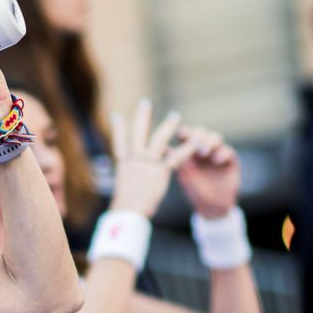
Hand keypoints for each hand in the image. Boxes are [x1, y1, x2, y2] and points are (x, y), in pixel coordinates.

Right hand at [107, 99, 200, 217]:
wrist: (128, 210)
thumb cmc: (123, 208)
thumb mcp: (122, 192)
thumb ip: (127, 185)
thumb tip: (122, 196)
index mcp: (124, 164)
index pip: (119, 142)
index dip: (118, 128)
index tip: (116, 115)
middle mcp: (134, 160)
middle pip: (138, 132)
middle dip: (143, 116)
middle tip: (146, 102)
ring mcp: (147, 163)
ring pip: (159, 139)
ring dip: (168, 126)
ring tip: (176, 115)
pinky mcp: (160, 171)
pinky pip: (176, 157)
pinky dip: (188, 148)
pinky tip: (196, 140)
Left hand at [174, 126, 239, 218]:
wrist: (212, 206)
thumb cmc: (195, 191)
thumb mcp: (185, 176)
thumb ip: (178, 161)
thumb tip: (163, 148)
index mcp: (190, 150)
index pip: (187, 134)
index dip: (184, 132)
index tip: (181, 135)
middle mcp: (204, 148)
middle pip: (202, 132)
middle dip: (198, 136)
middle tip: (193, 145)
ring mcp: (218, 152)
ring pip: (215, 138)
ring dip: (209, 142)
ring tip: (204, 152)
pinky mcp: (230, 159)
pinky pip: (228, 151)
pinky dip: (222, 153)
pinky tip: (216, 160)